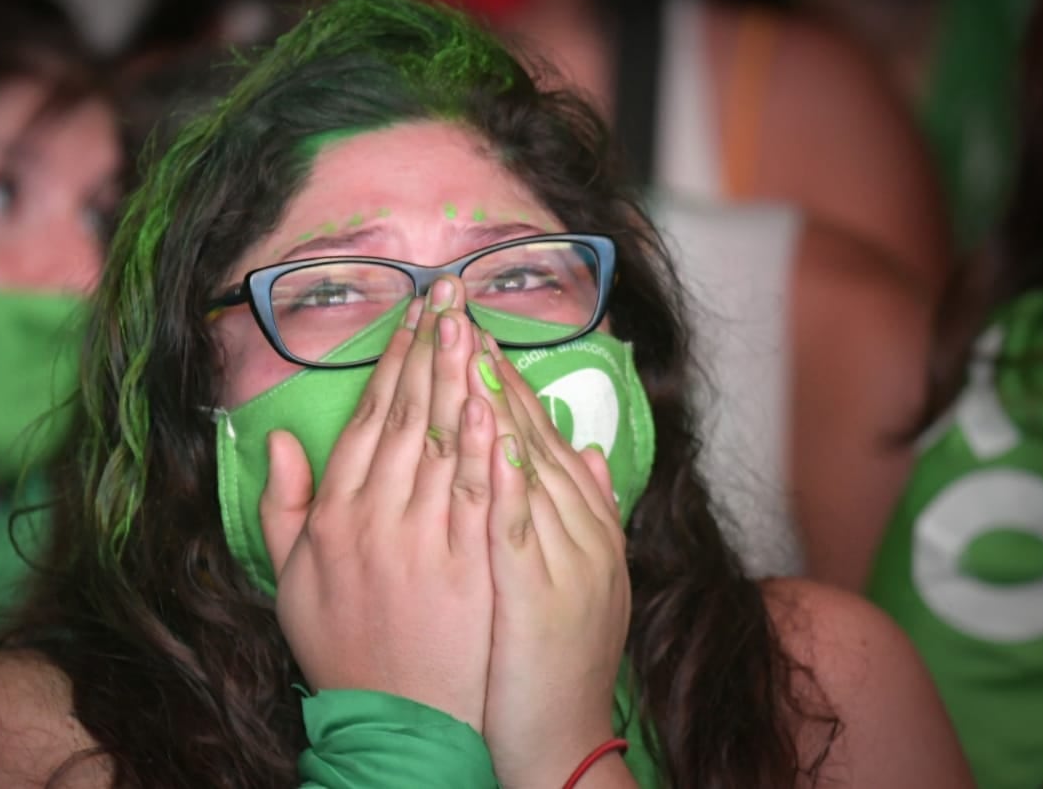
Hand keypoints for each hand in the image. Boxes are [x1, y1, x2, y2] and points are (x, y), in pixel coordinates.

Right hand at [260, 276, 495, 729]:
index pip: (371, 416)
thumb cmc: (344, 647)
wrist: (396, 721)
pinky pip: (480, 490)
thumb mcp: (290, 580)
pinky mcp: (468, 564)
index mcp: (334, 513)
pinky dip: (490, 442)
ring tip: (477, 325)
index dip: (396, 360)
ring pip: (445, 441)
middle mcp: (376, 516)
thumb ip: (282, 505)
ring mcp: (425, 539)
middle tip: (454, 293)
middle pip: (410, 414)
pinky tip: (500, 399)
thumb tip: (280, 438)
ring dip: (462, 377)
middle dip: (434, 347)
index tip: (417, 314)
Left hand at [474, 335, 631, 786]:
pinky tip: (482, 421)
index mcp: (578, 519)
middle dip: (487, 366)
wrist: (560, 736)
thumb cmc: (559, 658)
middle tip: (456, 306)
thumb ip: (585, 508)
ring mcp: (559, 554)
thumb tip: (586, 448)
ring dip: (491, 396)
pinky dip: (500, 464)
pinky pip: (513, 515)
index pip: (534, 431)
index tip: (471, 329)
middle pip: (525, 431)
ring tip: (465, 338)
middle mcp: (574, 526)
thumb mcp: (583, 576)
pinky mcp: (535, 587)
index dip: (502, 377)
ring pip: (521, 460)